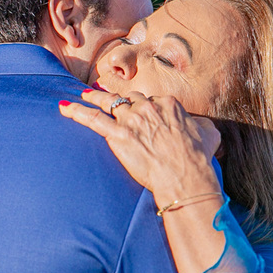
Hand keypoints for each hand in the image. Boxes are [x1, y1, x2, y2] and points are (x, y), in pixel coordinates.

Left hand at [59, 89, 220, 206]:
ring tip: (83, 94)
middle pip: (130, 99)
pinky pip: (92, 119)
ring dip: (93, 98)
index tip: (142, 114)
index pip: (152, 100)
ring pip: (108, 103)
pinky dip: (76, 112)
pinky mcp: (118, 135)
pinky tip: (64, 108)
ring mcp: (132, 120)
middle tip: (109, 99)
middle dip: (120, 101)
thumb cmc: (198, 159)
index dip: (146, 108)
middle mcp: (148, 107)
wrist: (185, 177)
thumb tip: (199, 126)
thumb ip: (201, 124)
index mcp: (169, 104)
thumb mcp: (209, 134)